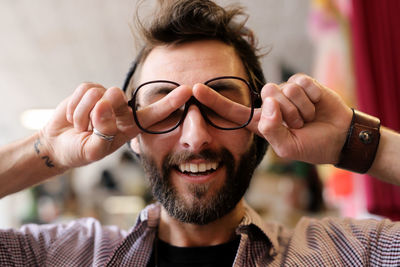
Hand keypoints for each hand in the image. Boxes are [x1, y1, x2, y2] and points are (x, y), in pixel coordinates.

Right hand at [40, 83, 191, 168]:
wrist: (59, 145)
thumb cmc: (80, 151)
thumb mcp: (93, 149)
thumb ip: (102, 132)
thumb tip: (104, 104)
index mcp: (130, 127)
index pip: (154, 114)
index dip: (171, 103)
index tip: (188, 91)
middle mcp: (122, 110)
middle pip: (118, 97)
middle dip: (98, 112)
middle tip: (88, 128)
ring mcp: (107, 98)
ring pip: (98, 94)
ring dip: (83, 114)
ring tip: (81, 127)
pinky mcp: (91, 89)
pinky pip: (85, 90)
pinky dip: (74, 107)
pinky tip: (74, 118)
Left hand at [193, 74, 352, 163]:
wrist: (339, 138)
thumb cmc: (312, 146)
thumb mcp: (288, 148)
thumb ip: (272, 130)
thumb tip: (269, 103)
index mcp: (260, 123)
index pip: (233, 111)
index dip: (214, 101)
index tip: (195, 89)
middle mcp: (270, 105)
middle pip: (268, 97)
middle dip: (288, 114)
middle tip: (300, 126)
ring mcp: (285, 92)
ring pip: (285, 91)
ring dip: (301, 109)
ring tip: (309, 118)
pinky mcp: (301, 82)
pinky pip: (301, 84)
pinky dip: (312, 99)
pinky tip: (316, 106)